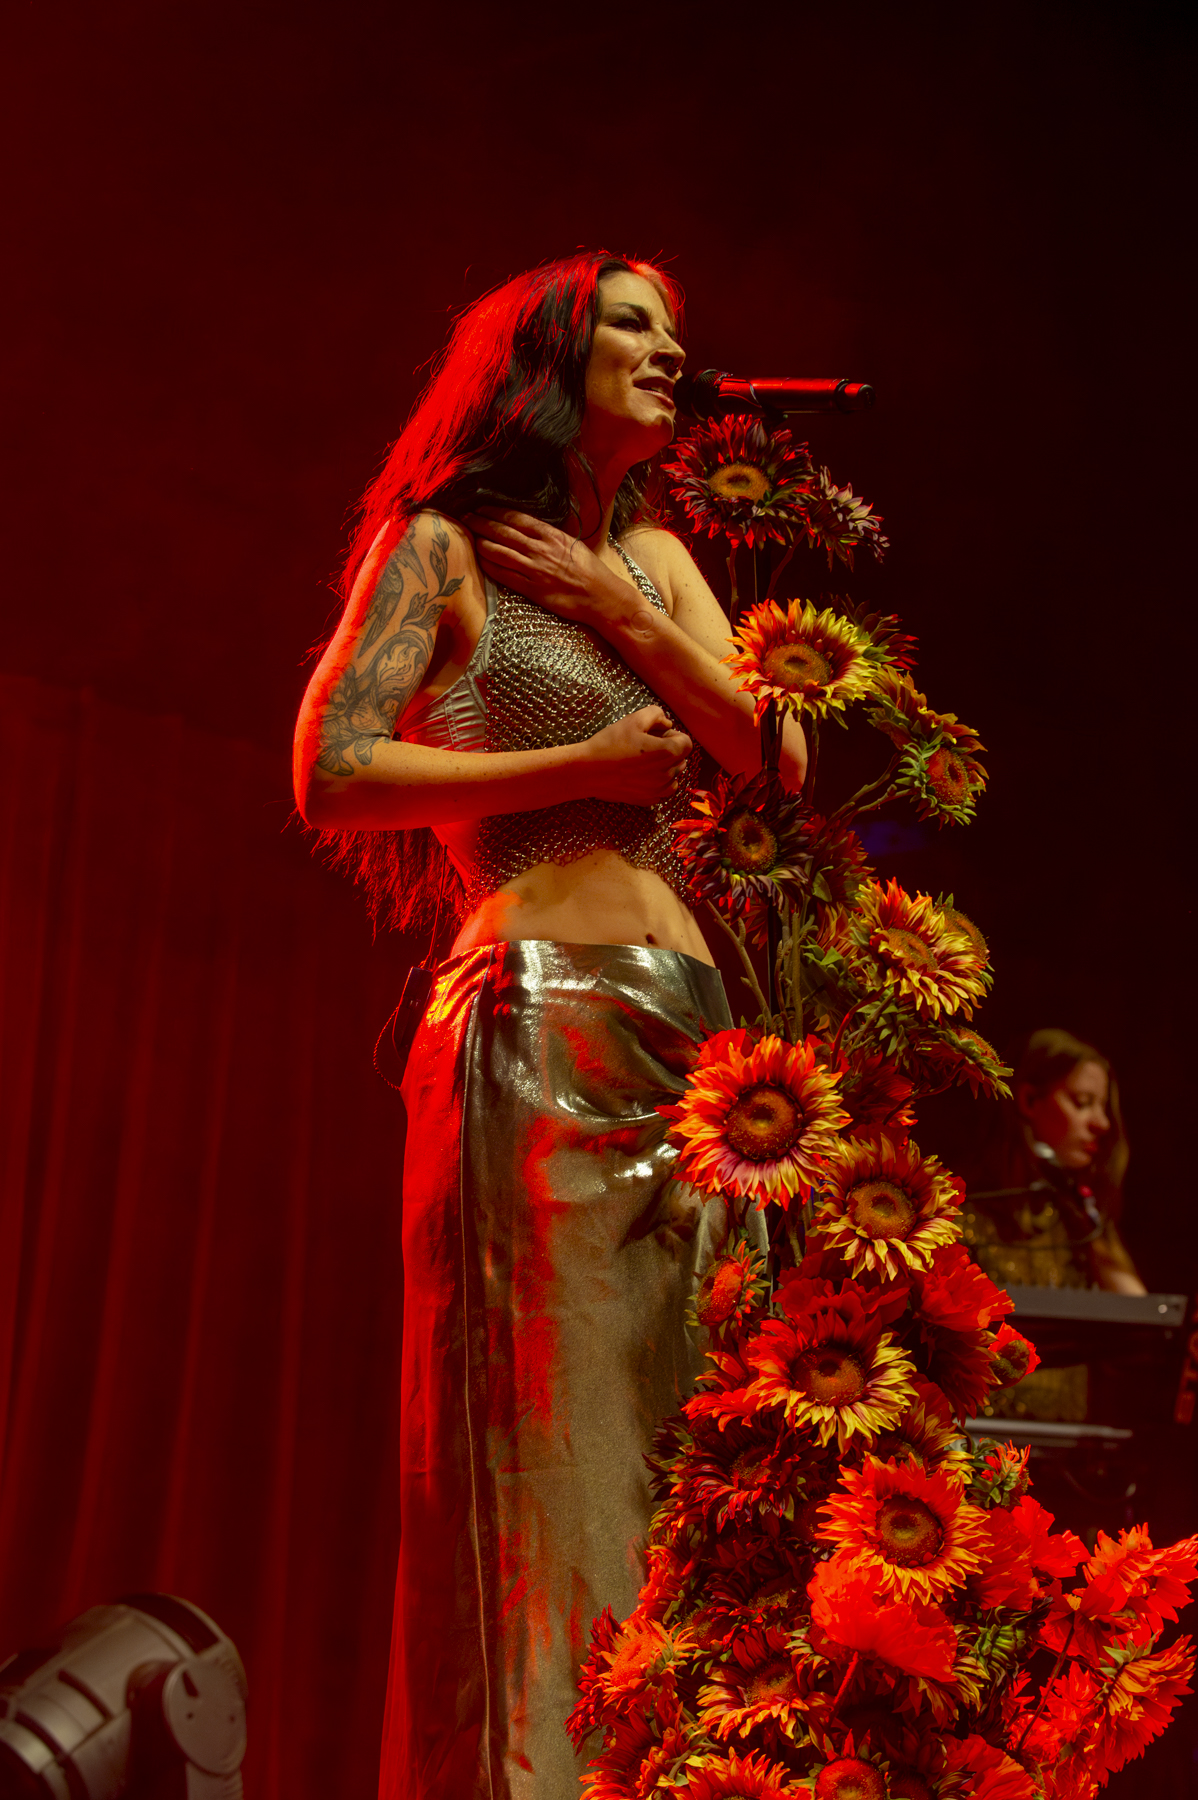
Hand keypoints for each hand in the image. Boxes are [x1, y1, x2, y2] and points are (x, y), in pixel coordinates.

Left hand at [462, 508, 628, 626]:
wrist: (601, 597)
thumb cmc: (590, 570)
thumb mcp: (572, 543)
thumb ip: (550, 535)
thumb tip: (531, 527)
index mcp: (552, 535)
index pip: (517, 519)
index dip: (495, 511)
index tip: (481, 506)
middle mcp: (542, 550)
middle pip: (503, 532)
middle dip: (481, 522)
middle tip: (465, 516)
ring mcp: (536, 570)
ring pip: (500, 552)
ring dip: (482, 542)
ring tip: (470, 535)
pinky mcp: (533, 589)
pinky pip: (505, 575)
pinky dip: (491, 566)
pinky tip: (481, 559)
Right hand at [580, 706, 692, 804]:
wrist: (587, 771)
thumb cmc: (610, 743)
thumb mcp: (634, 719)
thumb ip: (657, 714)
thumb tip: (667, 724)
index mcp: (667, 753)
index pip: (687, 743)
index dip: (674, 735)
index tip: (657, 735)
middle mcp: (667, 774)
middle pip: (681, 759)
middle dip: (669, 751)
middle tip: (646, 746)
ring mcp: (658, 790)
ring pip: (674, 776)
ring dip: (665, 768)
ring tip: (643, 761)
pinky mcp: (647, 800)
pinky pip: (662, 791)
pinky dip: (657, 783)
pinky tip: (640, 775)